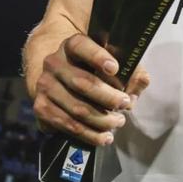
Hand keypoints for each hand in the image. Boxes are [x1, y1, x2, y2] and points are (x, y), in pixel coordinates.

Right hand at [33, 33, 150, 145]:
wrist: (59, 76)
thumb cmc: (92, 66)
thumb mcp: (111, 60)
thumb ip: (130, 68)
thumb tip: (141, 83)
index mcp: (71, 44)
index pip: (82, 46)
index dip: (98, 57)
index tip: (115, 68)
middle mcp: (54, 63)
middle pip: (82, 82)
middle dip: (108, 97)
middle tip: (125, 104)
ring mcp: (45, 86)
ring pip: (76, 108)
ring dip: (101, 120)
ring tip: (119, 122)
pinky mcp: (41, 108)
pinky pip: (67, 125)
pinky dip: (89, 134)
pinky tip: (104, 136)